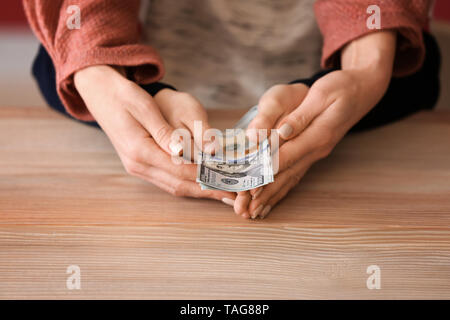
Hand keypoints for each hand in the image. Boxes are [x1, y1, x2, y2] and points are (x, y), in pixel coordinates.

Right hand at [74, 65, 235, 202]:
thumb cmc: (123, 96)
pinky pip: (167, 181)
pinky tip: (202, 184)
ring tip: (223, 193)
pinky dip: (187, 184)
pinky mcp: (140, 165)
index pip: (180, 170)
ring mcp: (138, 168)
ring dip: (199, 191)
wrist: (100, 94)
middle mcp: (138, 165)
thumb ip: (164, 131)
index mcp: (140, 151)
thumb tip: (182, 151)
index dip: (206, 178)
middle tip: (233, 194)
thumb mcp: (144, 107)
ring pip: (173, 187)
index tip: (228, 181)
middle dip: (207, 191)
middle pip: (179, 185)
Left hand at [235, 31, 396, 218]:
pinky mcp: (313, 153)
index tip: (250, 185)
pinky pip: (296, 175)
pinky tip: (271, 200)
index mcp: (319, 134)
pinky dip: (282, 189)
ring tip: (254, 211)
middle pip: (286, 173)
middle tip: (245, 207)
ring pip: (290, 178)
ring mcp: (316, 153)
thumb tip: (283, 131)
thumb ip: (302, 115)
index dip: (266, 170)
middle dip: (264, 191)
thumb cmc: (342, 88)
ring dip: (271, 196)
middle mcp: (317, 149)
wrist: (363, 91)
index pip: (287, 155)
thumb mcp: (323, 94)